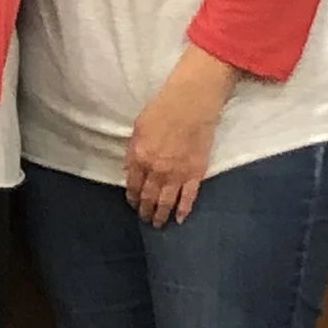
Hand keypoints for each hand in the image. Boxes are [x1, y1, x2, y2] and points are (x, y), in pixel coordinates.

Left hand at [125, 48, 237, 226]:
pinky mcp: (196, 174)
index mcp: (139, 157)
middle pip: (148, 197)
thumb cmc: (162, 109)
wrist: (191, 103)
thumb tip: (131, 168)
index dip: (132, 197)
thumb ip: (134, 151)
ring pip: (166, 202)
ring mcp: (177, 175)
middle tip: (144, 218)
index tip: (133, 204)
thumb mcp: (138, 128)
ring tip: (158, 224)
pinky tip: (179, 219)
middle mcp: (156, 171)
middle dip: (144, 210)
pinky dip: (183, 211)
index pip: (132, 185)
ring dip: (160, 215)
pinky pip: (188, 198)